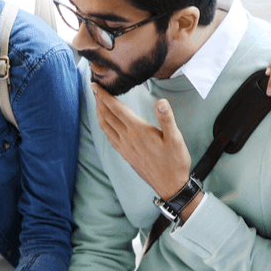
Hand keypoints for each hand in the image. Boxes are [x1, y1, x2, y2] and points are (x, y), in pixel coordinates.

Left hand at [93, 84, 191, 199]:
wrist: (170, 185)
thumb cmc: (175, 161)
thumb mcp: (176, 138)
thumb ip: (167, 119)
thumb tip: (161, 102)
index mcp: (138, 130)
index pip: (117, 108)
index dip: (104, 95)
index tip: (95, 85)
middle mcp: (127, 138)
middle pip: (107, 116)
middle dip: (99, 101)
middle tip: (94, 89)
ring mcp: (125, 147)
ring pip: (105, 127)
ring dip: (99, 113)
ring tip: (97, 103)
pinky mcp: (125, 155)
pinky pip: (110, 138)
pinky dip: (104, 127)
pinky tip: (106, 125)